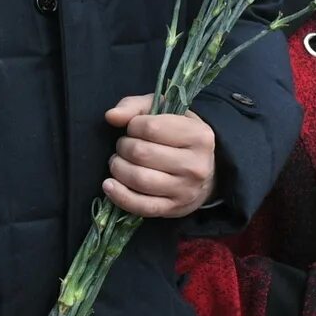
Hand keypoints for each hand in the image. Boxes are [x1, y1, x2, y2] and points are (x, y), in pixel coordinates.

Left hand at [102, 98, 217, 218]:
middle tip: (124, 147)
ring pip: (139, 179)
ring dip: (118, 168)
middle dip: (123, 147)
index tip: (134, 129)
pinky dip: (120, 195)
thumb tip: (111, 116)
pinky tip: (109, 185)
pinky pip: (141, 206)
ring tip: (118, 162)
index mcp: (199, 135)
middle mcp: (196, 165)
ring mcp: (185, 190)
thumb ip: (136, 106)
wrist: (206, 172)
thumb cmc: (179, 136)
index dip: (133, 126)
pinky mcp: (173, 209)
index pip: (151, 127)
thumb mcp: (165, 112)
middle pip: (141, 153)